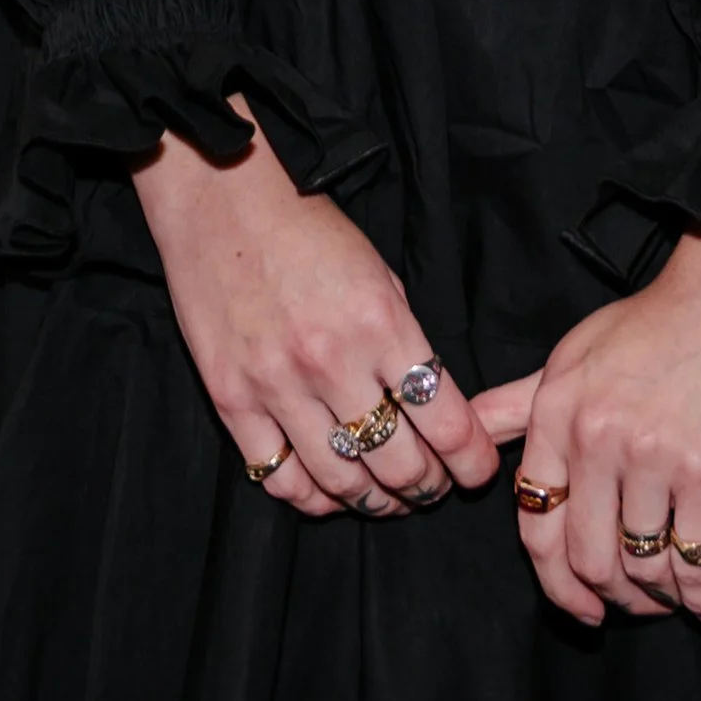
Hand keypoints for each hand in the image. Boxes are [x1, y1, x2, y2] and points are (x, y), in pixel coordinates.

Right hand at [132, 102, 502, 518]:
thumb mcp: (378, 272)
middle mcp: (332, 361)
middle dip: (427, 487)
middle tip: (433, 486)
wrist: (223, 199)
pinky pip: (277, 477)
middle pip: (397, 463)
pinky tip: (328, 489)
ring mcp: (277, 384)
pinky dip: (311, 496)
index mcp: (380, 322)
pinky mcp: (232, 398)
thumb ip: (403, 340)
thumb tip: (430, 404)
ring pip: (341, 481)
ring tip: (386, 497)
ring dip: (374, 501)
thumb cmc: (307, 228)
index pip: (444, 421)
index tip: (477, 471)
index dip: (471, 461)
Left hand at [476, 200, 700, 622]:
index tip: (579, 605)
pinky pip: (695, 558)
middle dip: (609, 597)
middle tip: (632, 604)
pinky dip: (700, 594)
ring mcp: (651, 455)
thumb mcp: (573, 352)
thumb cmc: (655, 322)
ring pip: (641, 566)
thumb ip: (520, 403)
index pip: (537, 525)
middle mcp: (595, 436)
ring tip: (671, 595)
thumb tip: (467, 431)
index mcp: (556, 411)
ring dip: (657, 597)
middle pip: (588, 558)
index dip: (556, 583)